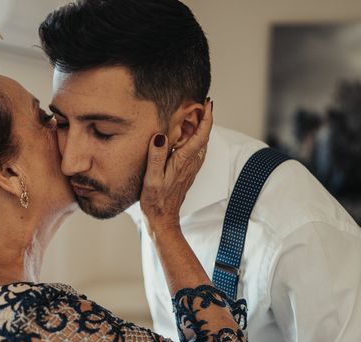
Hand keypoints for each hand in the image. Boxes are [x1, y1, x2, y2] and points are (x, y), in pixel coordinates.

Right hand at [140, 100, 212, 234]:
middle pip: (203, 136)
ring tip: (190, 116)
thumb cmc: (155, 200)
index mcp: (184, 161)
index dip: (207, 117)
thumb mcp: (152, 178)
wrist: (162, 219)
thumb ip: (156, 156)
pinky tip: (184, 138)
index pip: (201, 134)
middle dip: (202, 118)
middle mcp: (191, 163)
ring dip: (198, 128)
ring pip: (199, 143)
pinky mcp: (186, 173)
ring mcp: (190, 168)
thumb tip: (161, 135)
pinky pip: (194, 151)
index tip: (208, 103)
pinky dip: (193, 139)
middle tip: (196, 103)